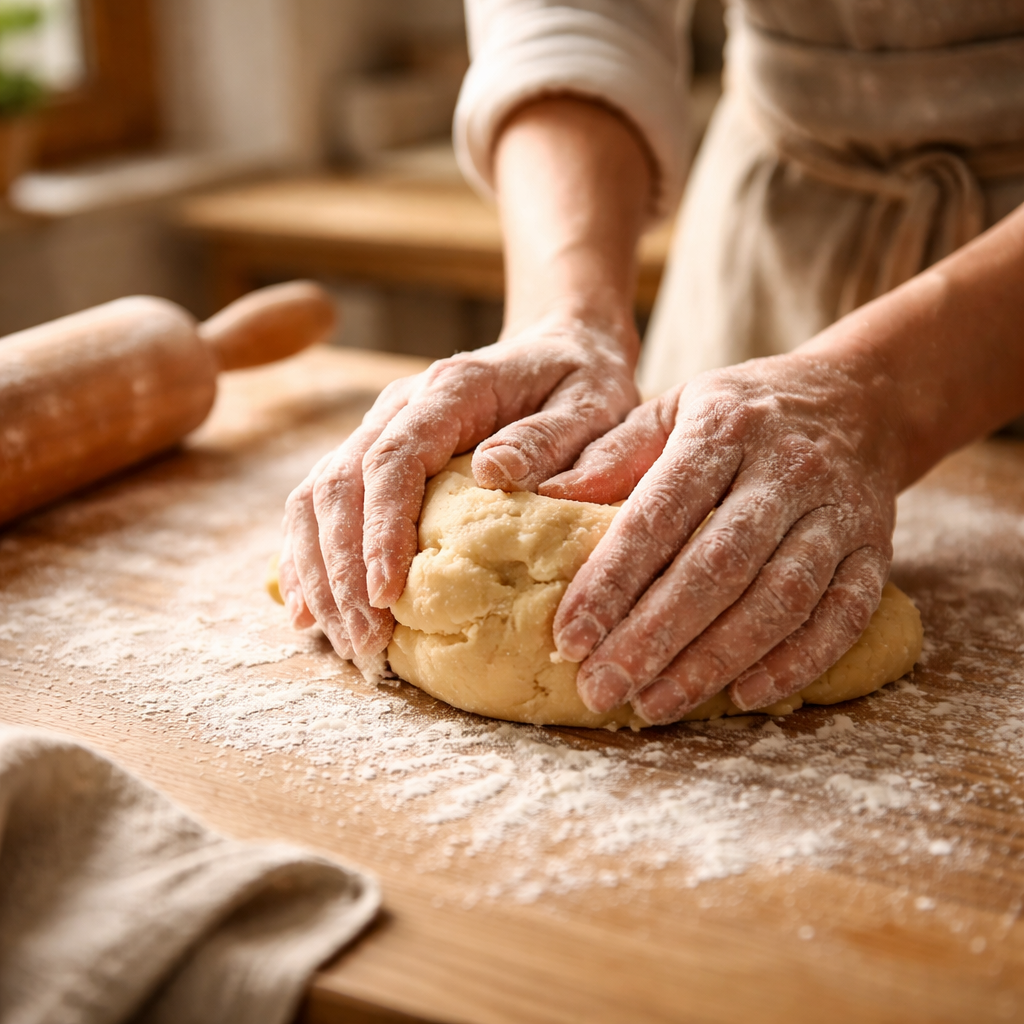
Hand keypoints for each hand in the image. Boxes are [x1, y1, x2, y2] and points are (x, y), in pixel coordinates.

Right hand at [277, 313, 639, 658]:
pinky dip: (310, 559)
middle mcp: (402, 406)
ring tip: (342, 641)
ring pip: (317, 497)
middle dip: (342, 569)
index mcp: (452, 390)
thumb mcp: (594, 402)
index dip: (381, 527)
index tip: (386, 592)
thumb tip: (494, 473)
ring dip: (320, 573)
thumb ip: (552, 437)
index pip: (394, 458)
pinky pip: (320, 506)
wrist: (561, 350)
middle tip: (364, 642)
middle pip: (340, 483)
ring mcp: (381, 428)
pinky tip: (311, 612)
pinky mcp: (374, 455)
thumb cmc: (584, 383)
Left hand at [542, 349, 900, 723]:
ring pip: (779, 598)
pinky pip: (843, 615)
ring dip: (716, 660)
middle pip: (718, 565)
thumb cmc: (742, 414)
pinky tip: (743, 696)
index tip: (569, 637)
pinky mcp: (876, 551)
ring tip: (656, 704)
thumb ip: (613, 454)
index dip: (613, 580)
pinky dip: (796, 662)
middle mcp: (786, 470)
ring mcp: (838, 513)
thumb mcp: (672, 409)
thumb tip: (544, 498)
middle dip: (655, 636)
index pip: (660, 513)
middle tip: (602, 688)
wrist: (858, 399)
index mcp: (722, 430)